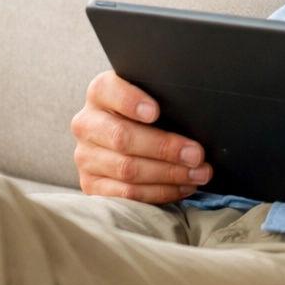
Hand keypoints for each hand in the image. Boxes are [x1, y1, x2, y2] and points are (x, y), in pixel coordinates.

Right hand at [71, 71, 211, 203]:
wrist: (128, 135)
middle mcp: (87, 123)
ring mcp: (85, 156)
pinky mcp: (91, 184)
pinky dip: (160, 192)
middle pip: (123, 137)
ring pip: (127, 169)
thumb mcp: (154, 97)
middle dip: (164, 148)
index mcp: (101, 93)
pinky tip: (183, 187)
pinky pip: (126, 194)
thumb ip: (165, 98)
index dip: (130, 101)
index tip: (155, 112)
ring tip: (198, 174)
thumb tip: (199, 111)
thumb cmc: (150, 112)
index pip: (107, 90)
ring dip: (168, 174)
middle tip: (196, 154)